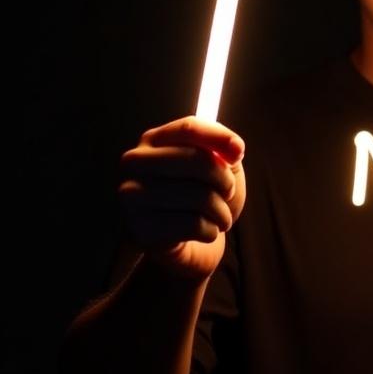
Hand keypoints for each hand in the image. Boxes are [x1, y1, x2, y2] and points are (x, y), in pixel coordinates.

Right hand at [117, 116, 245, 281]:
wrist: (189, 246)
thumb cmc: (202, 199)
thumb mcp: (218, 167)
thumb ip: (224, 149)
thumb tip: (235, 149)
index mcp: (153, 140)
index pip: (190, 127)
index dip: (221, 138)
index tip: (239, 154)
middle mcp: (135, 164)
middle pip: (196, 160)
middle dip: (224, 180)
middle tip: (227, 193)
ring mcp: (133, 196)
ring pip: (199, 196)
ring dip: (221, 211)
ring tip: (219, 217)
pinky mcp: (142, 229)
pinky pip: (194, 224)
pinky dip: (211, 231)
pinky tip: (206, 232)